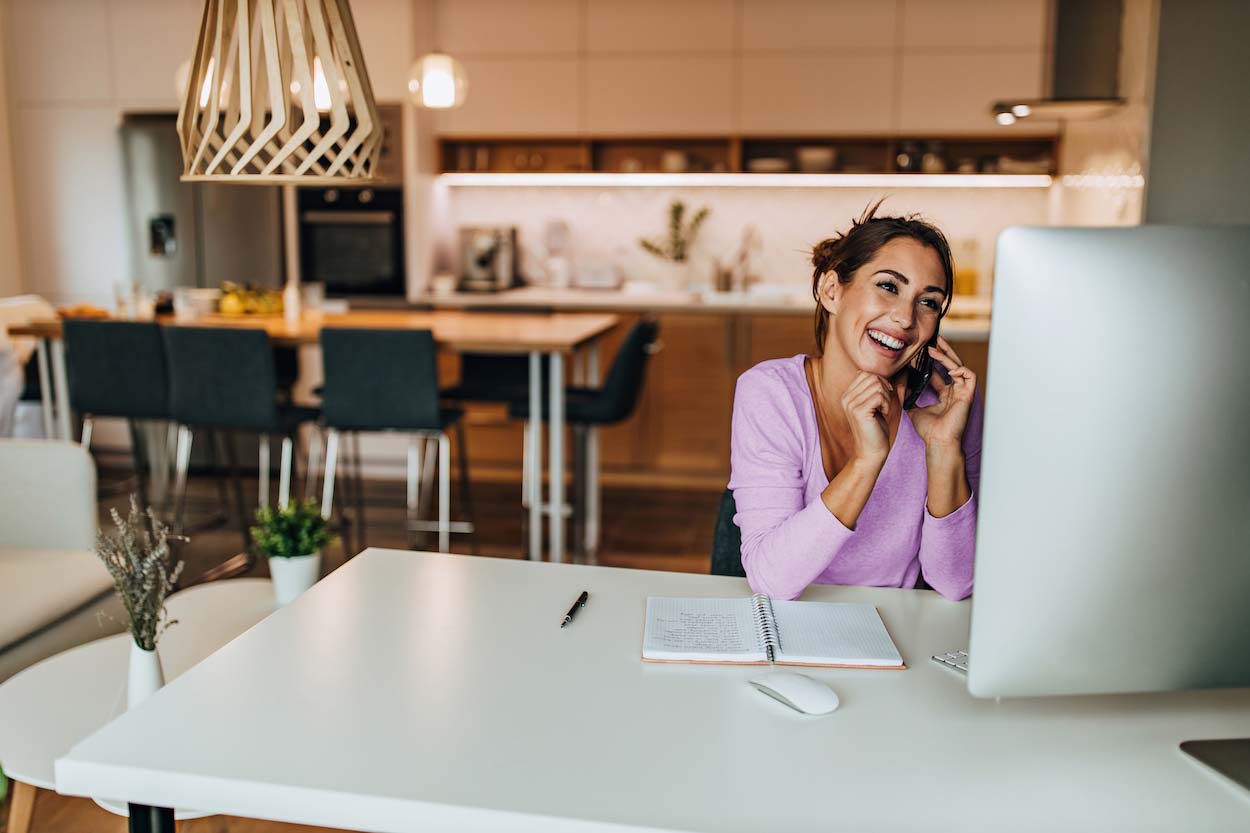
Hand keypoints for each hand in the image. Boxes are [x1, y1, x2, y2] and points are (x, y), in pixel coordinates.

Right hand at [840, 371, 894, 464]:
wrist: (871, 451)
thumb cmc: (875, 429)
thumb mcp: (875, 405)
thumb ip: (876, 390)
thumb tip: (887, 376)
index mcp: (847, 396)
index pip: (864, 374)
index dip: (879, 381)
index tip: (884, 395)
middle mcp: (846, 398)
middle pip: (871, 377)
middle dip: (884, 388)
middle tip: (885, 403)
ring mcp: (851, 404)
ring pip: (876, 385)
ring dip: (886, 397)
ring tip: (883, 409)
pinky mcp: (859, 411)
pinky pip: (879, 396)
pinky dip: (886, 404)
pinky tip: (883, 413)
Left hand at [909, 336, 975, 451]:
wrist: (937, 442)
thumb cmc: (928, 430)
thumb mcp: (913, 409)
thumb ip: (907, 396)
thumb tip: (898, 383)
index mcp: (945, 395)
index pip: (940, 373)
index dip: (931, 362)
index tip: (920, 352)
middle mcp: (954, 392)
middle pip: (952, 365)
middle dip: (943, 351)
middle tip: (933, 339)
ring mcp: (962, 393)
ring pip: (959, 367)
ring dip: (947, 357)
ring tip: (934, 349)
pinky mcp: (968, 396)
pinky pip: (970, 376)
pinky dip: (961, 370)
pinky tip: (949, 369)